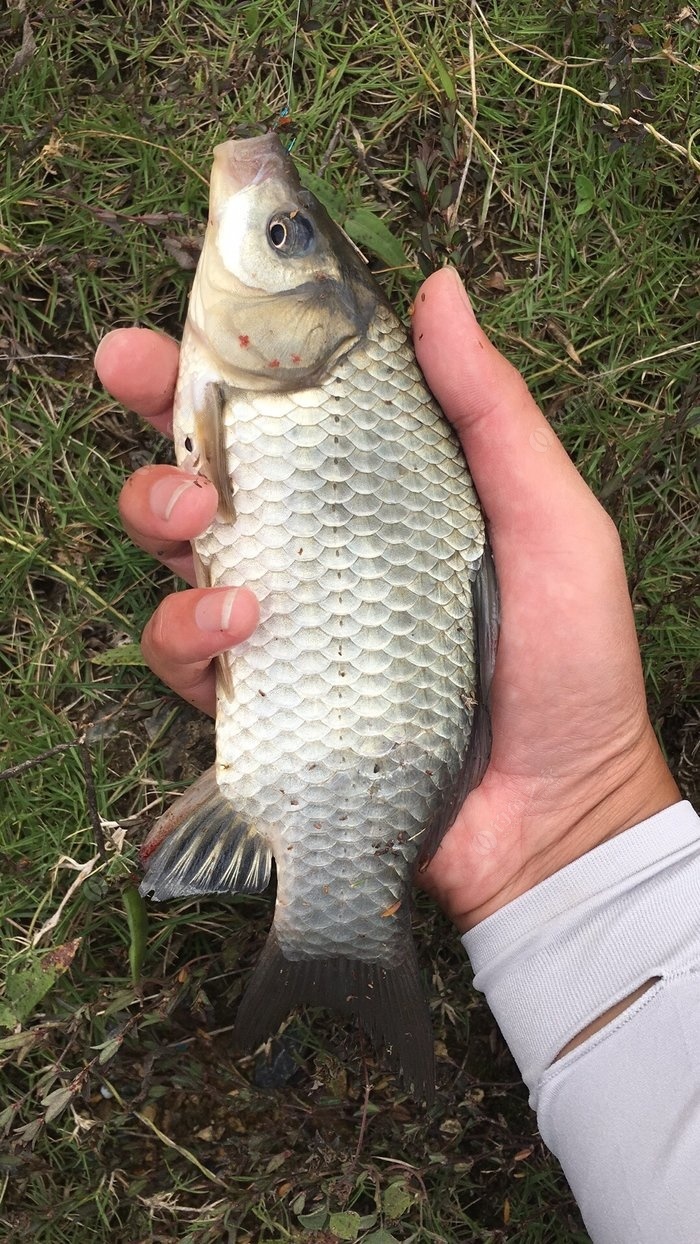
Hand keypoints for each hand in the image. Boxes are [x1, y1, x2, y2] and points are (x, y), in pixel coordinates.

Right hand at [95, 268, 678, 930]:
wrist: (556, 812)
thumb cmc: (571, 662)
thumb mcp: (550, 521)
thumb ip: (493, 412)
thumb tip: (436, 289)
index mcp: (383, 494)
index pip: (295, 411)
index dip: (231, 355)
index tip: (186, 308)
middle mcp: (321, 551)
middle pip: (212, 465)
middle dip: (157, 411)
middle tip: (131, 374)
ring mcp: (286, 626)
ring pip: (177, 553)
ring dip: (159, 511)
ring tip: (194, 515)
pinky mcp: (262, 702)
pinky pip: (187, 657)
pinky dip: (190, 630)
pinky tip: (241, 622)